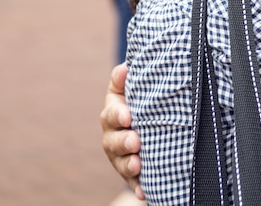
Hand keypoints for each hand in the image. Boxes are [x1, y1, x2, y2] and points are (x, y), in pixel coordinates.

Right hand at [101, 62, 142, 198]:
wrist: (149, 123)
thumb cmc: (139, 102)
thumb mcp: (131, 89)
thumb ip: (124, 80)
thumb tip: (124, 68)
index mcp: (113, 115)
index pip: (111, 114)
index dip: (118, 115)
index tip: (128, 116)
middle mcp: (113, 137)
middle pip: (113, 142)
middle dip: (123, 142)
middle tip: (135, 141)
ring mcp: (121, 157)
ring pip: (121, 163)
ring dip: (128, 165)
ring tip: (138, 165)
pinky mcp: (134, 175)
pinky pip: (134, 183)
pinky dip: (138, 188)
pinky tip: (144, 193)